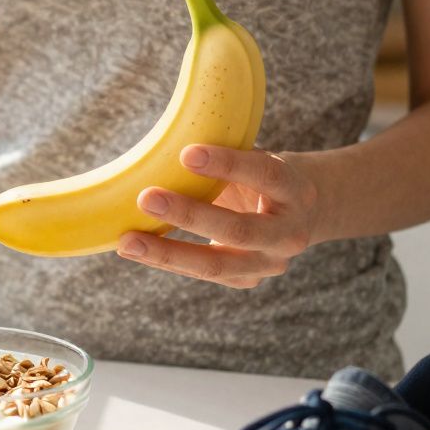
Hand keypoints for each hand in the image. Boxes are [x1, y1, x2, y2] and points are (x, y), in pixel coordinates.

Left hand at [116, 145, 320, 288]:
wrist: (303, 213)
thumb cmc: (263, 176)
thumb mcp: (256, 158)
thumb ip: (225, 157)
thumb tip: (164, 149)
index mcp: (295, 189)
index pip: (264, 174)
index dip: (228, 164)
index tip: (187, 153)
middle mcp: (289, 233)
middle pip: (239, 230)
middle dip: (189, 215)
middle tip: (146, 198)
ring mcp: (269, 263)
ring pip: (216, 264)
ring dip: (167, 252)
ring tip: (127, 240)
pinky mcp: (247, 279)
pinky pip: (202, 272)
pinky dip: (165, 261)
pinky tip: (133, 249)